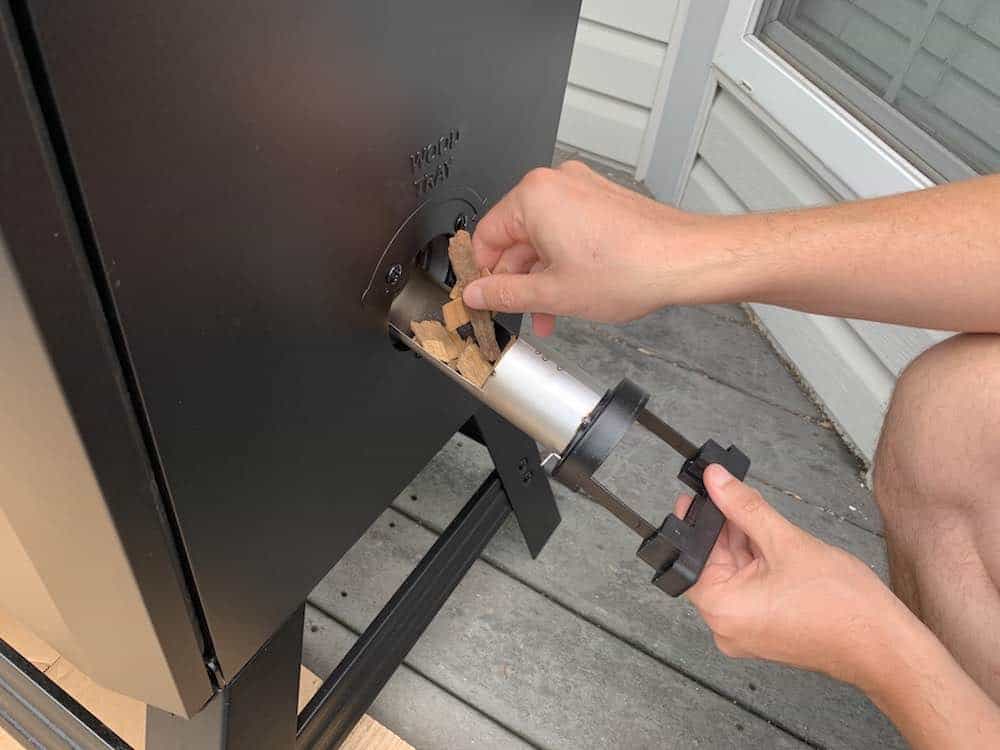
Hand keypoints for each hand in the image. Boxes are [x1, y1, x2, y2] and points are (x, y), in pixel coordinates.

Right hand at [463, 161, 738, 335]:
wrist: (683, 260)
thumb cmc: (629, 268)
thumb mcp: (552, 293)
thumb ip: (505, 294)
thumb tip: (477, 294)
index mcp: (534, 196)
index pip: (486, 236)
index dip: (482, 274)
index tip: (484, 297)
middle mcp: (557, 184)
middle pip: (515, 237)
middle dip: (517, 280)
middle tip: (519, 312)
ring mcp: (582, 190)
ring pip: (543, 238)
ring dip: (542, 277)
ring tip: (549, 314)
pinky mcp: (602, 201)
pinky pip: (567, 232)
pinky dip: (563, 262)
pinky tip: (570, 293)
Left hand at [683, 465, 907, 688]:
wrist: (884, 644)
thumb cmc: (843, 606)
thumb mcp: (786, 541)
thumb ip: (744, 507)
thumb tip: (717, 482)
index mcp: (722, 609)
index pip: (691, 556)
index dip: (696, 521)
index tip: (700, 495)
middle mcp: (727, 626)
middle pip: (712, 564)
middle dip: (724, 530)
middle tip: (739, 500)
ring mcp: (746, 631)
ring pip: (733, 574)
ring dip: (745, 545)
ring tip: (770, 527)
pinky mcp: (764, 630)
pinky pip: (749, 589)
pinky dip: (757, 565)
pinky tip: (776, 546)